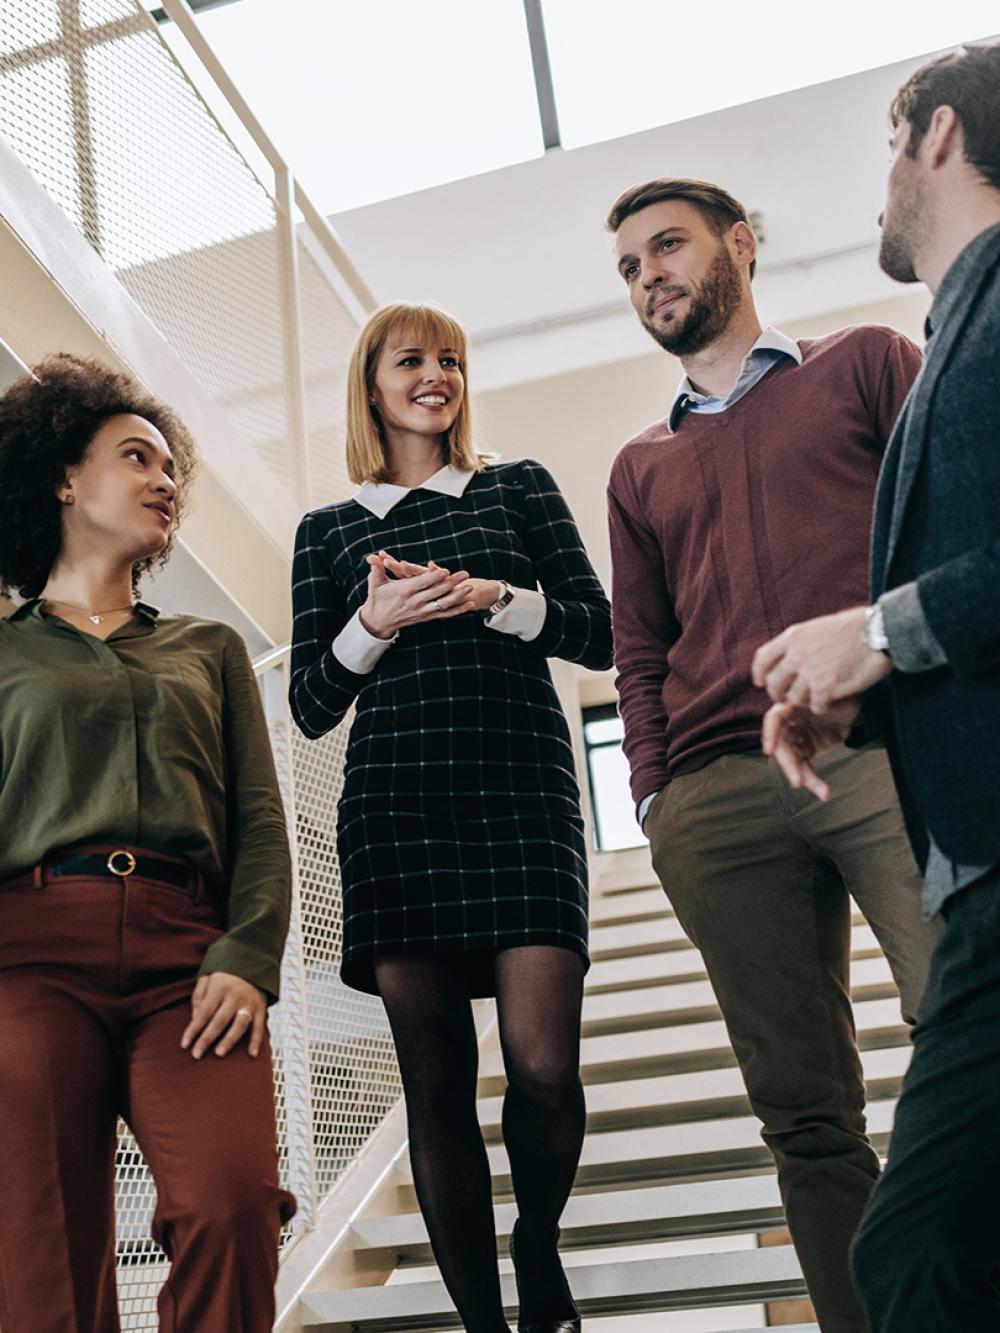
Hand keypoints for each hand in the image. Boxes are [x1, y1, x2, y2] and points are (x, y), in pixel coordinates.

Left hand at [180, 972, 266, 1058]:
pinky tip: (251, 1054)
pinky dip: (256, 1041)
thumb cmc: (225, 974)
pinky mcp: (261, 1007)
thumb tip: (195, 1021)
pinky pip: (259, 1026)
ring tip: (219, 1053)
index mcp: (220, 987)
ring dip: (229, 1040)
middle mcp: (235, 995)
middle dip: (207, 1038)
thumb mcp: (207, 978)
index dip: (193, 1029)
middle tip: (196, 1054)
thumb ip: (199, 998)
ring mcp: (249, 1002)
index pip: (204, 1012)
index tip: (184, 1044)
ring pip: (239, 1024)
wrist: (253, 960)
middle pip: (220, 1020)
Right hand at [377, 551, 499, 613]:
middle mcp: (415, 602)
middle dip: (451, 583)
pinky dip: (458, 610)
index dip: (434, 577)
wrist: (378, 622)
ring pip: (443, 604)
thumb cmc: (377, 599)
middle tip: (464, 574)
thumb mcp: (375, 583)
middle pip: (436, 592)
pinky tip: (470, 604)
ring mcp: (422, 611)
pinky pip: (445, 614)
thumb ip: (377, 568)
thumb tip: (372, 557)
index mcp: (404, 592)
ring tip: (470, 587)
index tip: (445, 570)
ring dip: (458, 596)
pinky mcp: (426, 617)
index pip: (422, 584)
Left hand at [752, 606, 892, 711]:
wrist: (879, 633)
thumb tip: (788, 657)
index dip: (759, 674)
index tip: (761, 682)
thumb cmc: (855, 628)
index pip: (762, 659)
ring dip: (804, 702)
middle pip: (774, 685)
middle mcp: (796, 655)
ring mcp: (809, 673)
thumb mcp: (818, 627)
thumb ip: (800, 643)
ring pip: (793, 699)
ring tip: (818, 697)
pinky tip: (833, 701)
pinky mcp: (825, 688)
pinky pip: (815, 707)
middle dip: (779, 694)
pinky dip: (823, 707)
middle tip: (790, 698)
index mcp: (792, 637)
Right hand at [761, 698, 861, 799]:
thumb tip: (818, 707)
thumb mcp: (833, 696)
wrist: (853, 702)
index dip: (769, 734)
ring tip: (823, 792)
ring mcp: (797, 738)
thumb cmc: (841, 694)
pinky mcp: (807, 750)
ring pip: (795, 762)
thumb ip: (822, 702)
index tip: (769, 751)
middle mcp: (788, 723)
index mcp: (789, 705)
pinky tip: (824, 792)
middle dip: (791, 766)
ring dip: (807, 778)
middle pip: (783, 747)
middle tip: (798, 782)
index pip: (774, 719)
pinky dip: (815, 781)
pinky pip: (806, 769)